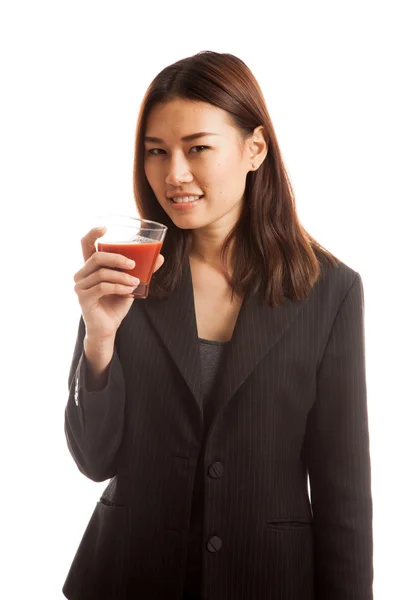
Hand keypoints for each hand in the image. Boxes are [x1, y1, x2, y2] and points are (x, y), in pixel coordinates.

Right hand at [74, 226, 164, 340]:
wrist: (108, 328)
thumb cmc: (116, 304)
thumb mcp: (129, 284)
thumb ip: (141, 271)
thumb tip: (160, 257)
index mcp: (90, 268)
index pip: (85, 244)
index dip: (93, 234)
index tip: (106, 228)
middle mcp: (81, 275)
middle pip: (97, 257)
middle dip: (117, 258)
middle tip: (133, 264)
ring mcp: (80, 287)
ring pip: (102, 273)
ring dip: (122, 276)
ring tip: (136, 282)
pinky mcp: (84, 298)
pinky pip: (103, 287)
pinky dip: (119, 287)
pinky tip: (129, 291)